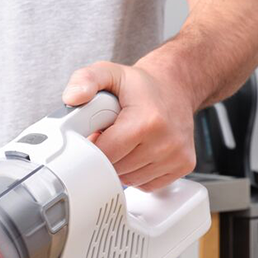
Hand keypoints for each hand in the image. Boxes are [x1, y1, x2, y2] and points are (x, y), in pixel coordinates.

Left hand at [62, 60, 197, 190]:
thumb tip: (72, 97)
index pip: (105, 153)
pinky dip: (137, 172)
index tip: (95, 132)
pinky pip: (146, 184)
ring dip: (121, 164)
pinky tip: (139, 151)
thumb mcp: (108, 73)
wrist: (174, 87)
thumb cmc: (139, 86)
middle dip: (106, 154)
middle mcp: (167, 141)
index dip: (92, 145)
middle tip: (110, 133)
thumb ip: (85, 80)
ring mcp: (177, 155)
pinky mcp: (184, 166)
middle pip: (116, 168)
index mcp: (147, 120)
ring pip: (130, 179)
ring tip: (126, 140)